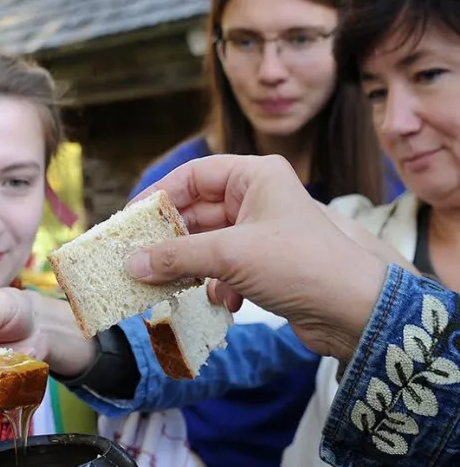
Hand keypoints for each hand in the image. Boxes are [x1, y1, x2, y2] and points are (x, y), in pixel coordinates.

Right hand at [127, 155, 387, 361]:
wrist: (355, 312)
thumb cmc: (300, 265)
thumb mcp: (230, 255)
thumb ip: (177, 256)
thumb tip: (131, 263)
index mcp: (255, 176)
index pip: (193, 175)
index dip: (159, 196)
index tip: (131, 221)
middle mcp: (257, 198)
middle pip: (197, 211)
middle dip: (171, 239)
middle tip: (140, 259)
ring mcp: (261, 231)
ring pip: (208, 243)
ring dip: (192, 266)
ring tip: (173, 284)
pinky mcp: (265, 263)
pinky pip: (224, 266)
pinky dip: (217, 284)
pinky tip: (223, 301)